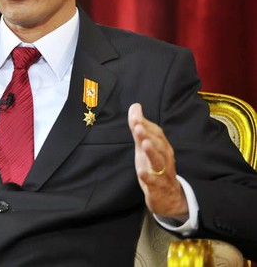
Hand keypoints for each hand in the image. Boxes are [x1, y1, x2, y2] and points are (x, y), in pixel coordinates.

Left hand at [128, 103, 188, 219]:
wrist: (170, 199)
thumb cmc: (155, 168)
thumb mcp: (145, 148)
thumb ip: (139, 129)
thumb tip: (135, 107)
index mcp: (162, 148)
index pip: (156, 134)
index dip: (146, 124)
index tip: (135, 114)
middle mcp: (164, 159)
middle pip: (159, 146)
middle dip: (149, 135)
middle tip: (138, 126)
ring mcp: (162, 174)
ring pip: (159, 162)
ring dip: (152, 152)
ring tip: (144, 143)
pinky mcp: (158, 188)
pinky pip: (154, 183)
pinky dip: (148, 178)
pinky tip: (141, 173)